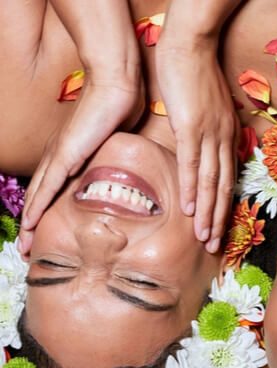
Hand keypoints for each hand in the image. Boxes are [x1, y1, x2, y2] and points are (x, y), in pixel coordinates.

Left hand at [18, 0, 142, 256]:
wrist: (116, 84)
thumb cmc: (120, 108)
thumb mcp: (115, 142)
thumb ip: (113, 158)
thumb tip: (124, 171)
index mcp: (71, 153)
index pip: (55, 188)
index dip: (47, 210)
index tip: (44, 231)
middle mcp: (60, 156)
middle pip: (40, 196)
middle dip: (32, 224)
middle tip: (27, 247)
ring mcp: (61, 155)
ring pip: (38, 196)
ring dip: (29, 222)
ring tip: (24, 244)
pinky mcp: (67, 154)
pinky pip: (48, 186)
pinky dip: (37, 206)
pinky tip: (29, 223)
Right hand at [156, 38, 238, 253]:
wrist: (191, 45)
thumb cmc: (196, 77)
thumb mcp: (208, 111)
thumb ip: (209, 134)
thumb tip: (203, 153)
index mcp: (228, 137)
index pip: (228, 179)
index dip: (224, 207)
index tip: (220, 229)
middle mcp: (223, 140)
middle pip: (223, 188)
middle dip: (219, 220)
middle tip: (215, 246)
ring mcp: (208, 134)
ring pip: (209, 182)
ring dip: (207, 213)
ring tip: (204, 239)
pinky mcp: (190, 127)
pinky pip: (191, 164)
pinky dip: (190, 189)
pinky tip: (188, 209)